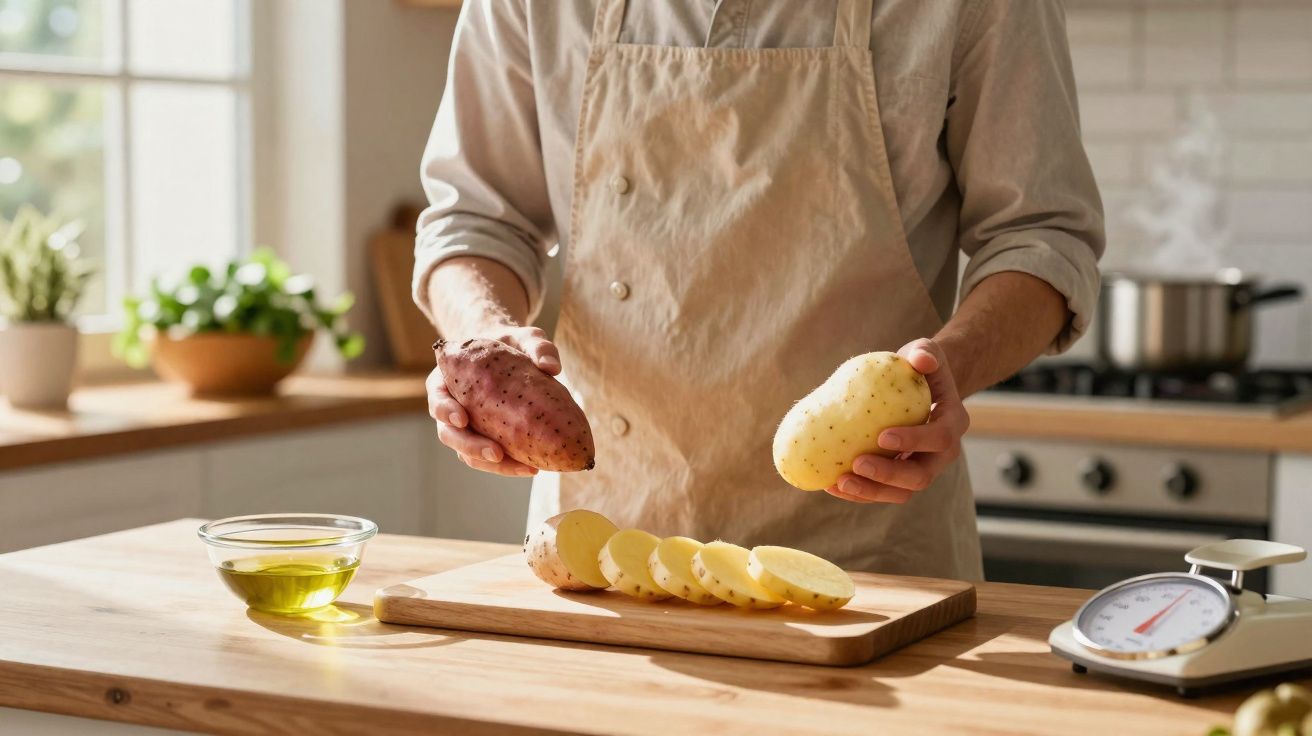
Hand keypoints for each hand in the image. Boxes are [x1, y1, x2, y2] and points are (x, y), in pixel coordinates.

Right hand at [427, 323, 560, 476]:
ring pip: (468, 454)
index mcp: (447, 379)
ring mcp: (466, 427)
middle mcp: (451, 407)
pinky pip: (490, 459)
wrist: (510, 355)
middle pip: (449, 434)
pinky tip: (534, 467)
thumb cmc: (511, 344)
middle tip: (496, 454)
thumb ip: (538, 346)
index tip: (462, 419)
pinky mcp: (485, 439)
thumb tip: (552, 368)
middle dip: (471, 447)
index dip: (445, 410)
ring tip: (526, 468)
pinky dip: (509, 466)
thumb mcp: (525, 337)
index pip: (438, 398)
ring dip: (493, 466)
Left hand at [825, 338, 968, 503]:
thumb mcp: (925, 351)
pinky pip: (881, 491)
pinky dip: (859, 492)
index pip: (939, 438)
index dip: (914, 442)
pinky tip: (831, 484)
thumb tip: (920, 359)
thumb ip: (925, 352)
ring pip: (901, 492)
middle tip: (857, 463)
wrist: (919, 386)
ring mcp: (921, 468)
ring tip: (839, 482)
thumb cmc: (918, 366)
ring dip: (871, 492)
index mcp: (953, 423)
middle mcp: (942, 454)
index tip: (882, 436)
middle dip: (889, 475)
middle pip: (921, 475)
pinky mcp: (900, 476)